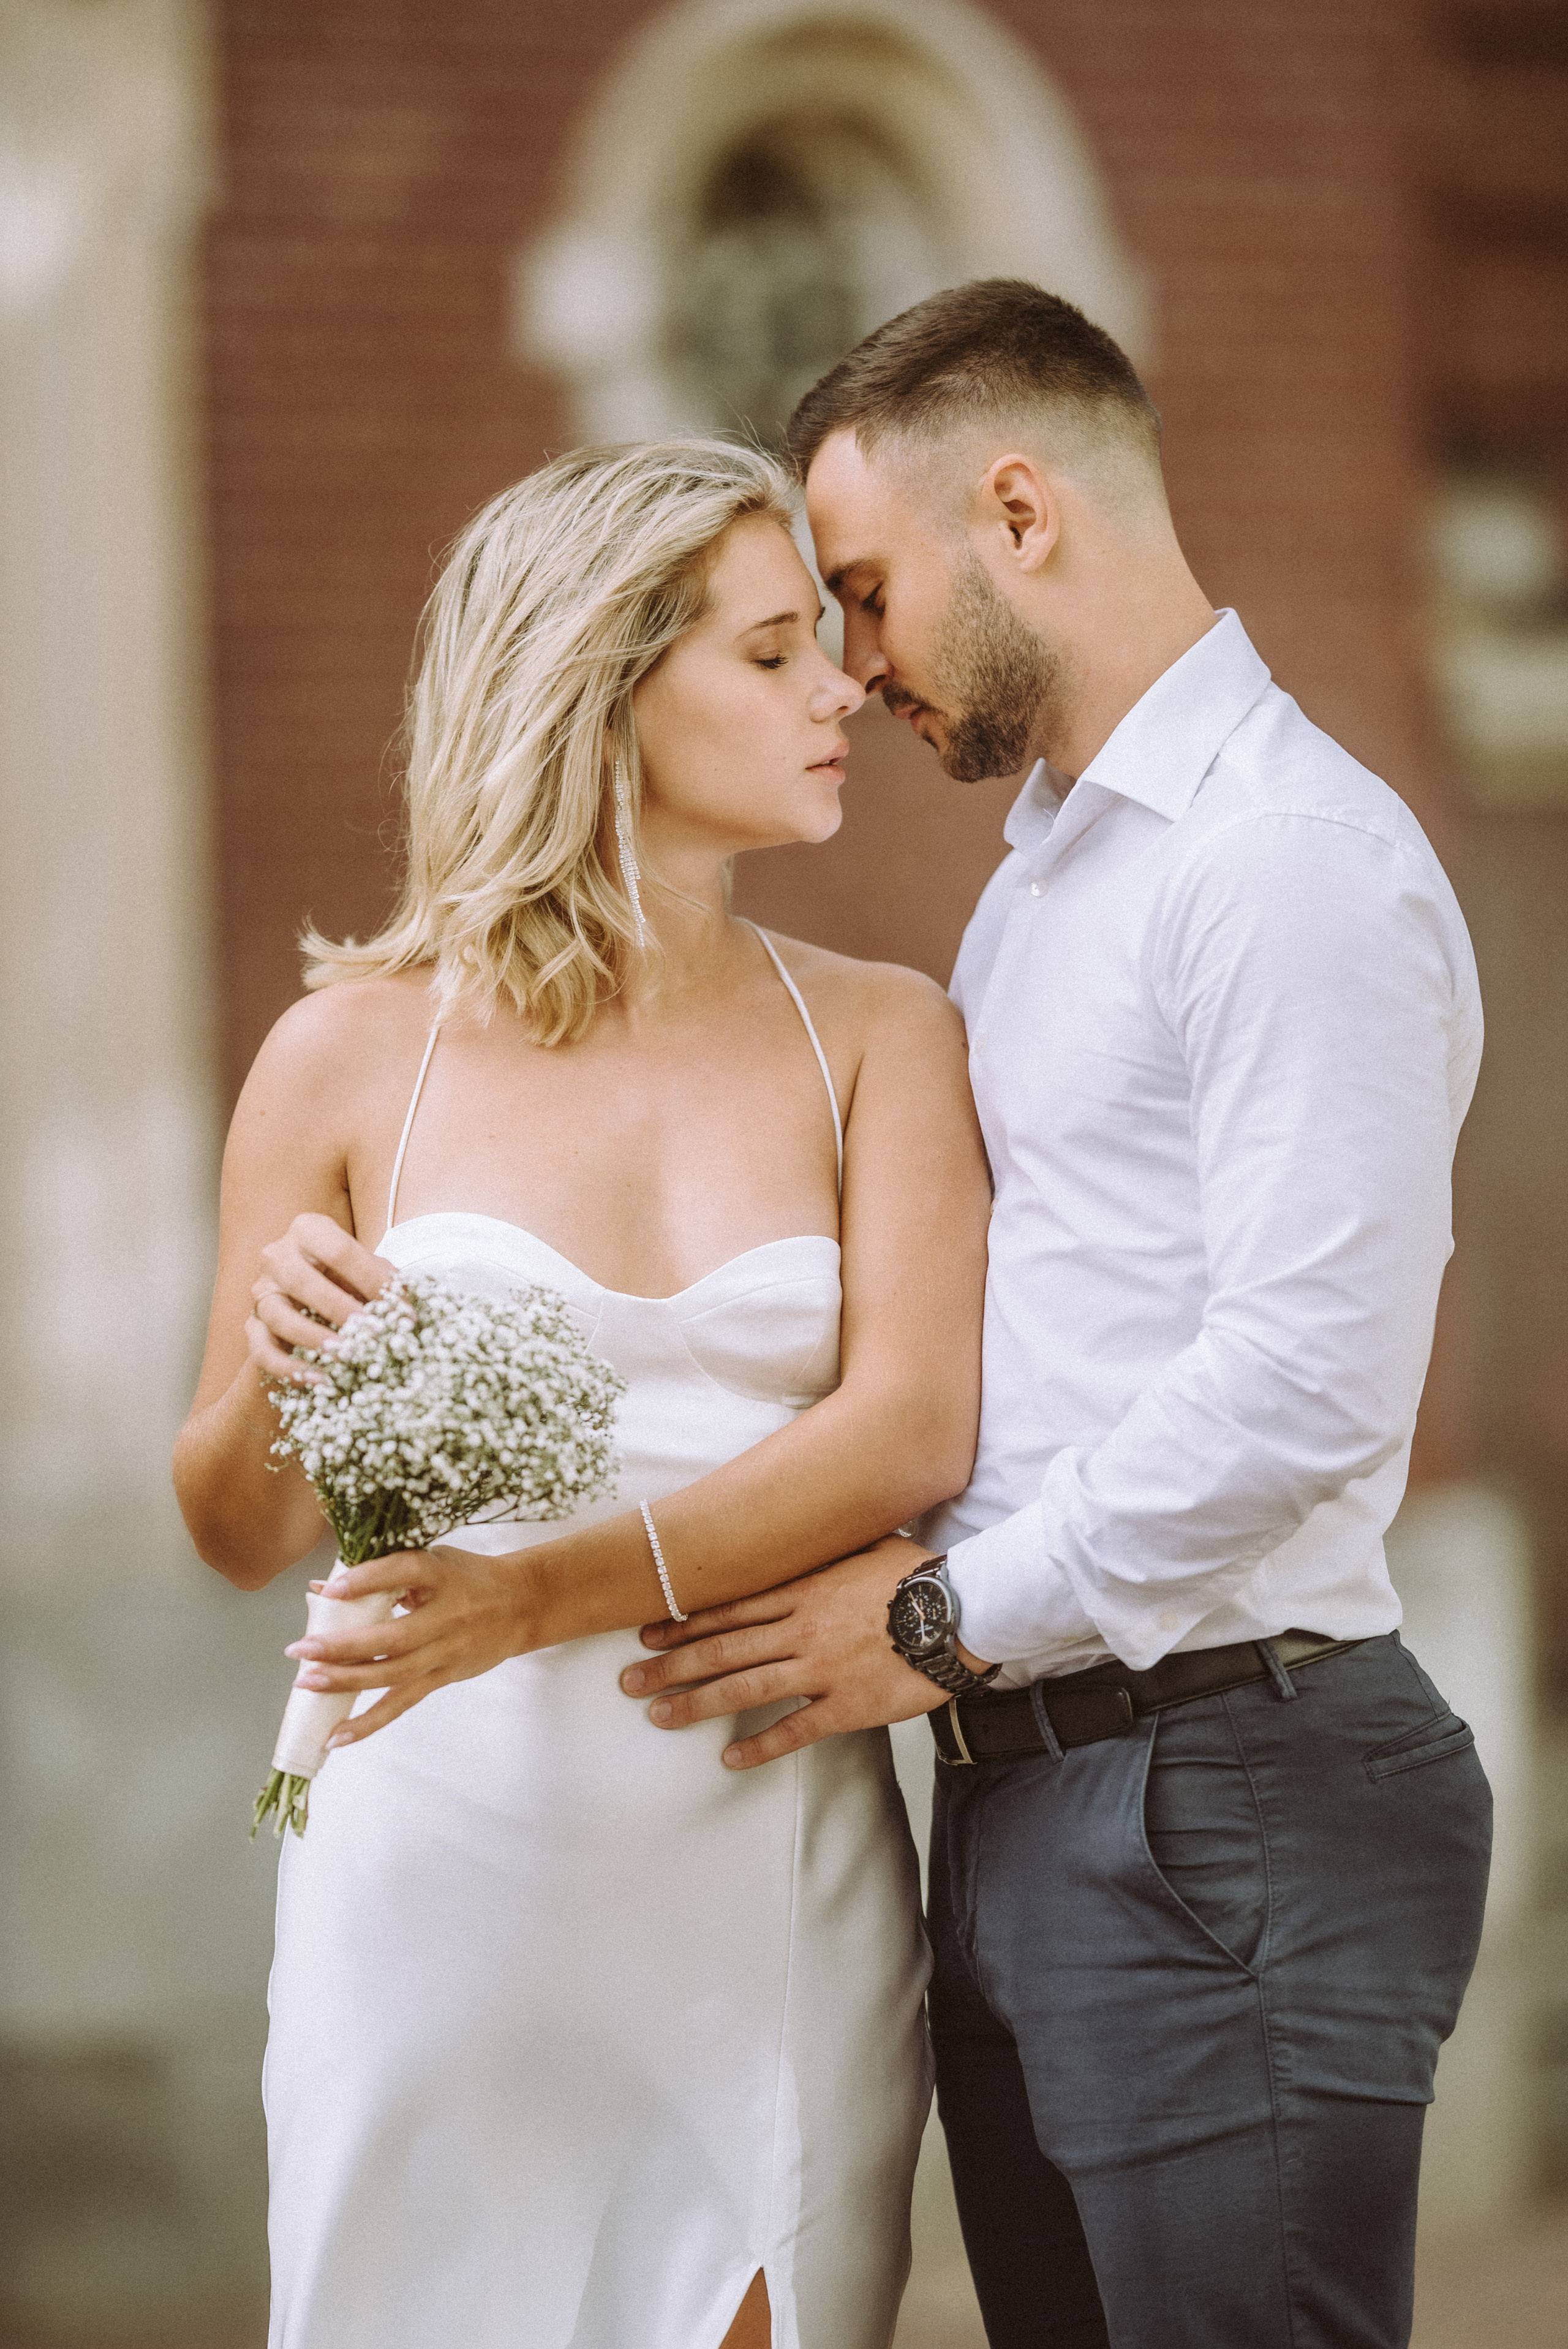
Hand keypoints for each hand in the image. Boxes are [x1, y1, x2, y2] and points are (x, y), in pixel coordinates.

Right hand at [247, 1212, 395, 1383]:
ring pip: (277, 1315)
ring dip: (312, 1338)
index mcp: (309, 1231)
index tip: (404, 1311)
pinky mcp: (251, 1327)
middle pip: (299, 1278)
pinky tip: (319, 1381)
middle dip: (338, 1307)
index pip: (339, 1250)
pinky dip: (290, 1368)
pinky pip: (261, 1350)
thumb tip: (407, 1312)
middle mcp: (278, 1256)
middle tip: (371, 1332)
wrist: (313, 1301)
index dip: (373, 1280)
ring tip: (345, 1356)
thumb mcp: (367, 1273)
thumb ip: (385, 1283)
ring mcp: (261, 1292)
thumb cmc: (348, 1279)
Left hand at [283, 1543, 542, 1744]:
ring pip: (393, 1674)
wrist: (523, 1604)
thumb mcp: (432, 1561)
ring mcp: (446, 1651)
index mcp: (441, 1574)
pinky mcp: (444, 1677)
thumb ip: (381, 1573)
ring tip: (307, 1683)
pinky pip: (403, 1703)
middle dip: (343, 1646)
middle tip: (301, 1649)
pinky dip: (369, 1722)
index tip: (330, 1591)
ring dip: (347, 1681)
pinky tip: (338, 1736)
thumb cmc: (468, 1576)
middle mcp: (446, 1615)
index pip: (403, 1572)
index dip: (367, 1581)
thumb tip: (320, 1590)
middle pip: (392, 1637)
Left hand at [619, 1535, 960, 1768]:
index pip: (729, 1608)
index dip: (683, 1622)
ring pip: (745, 1687)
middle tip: (629, 1681)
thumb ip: (824, 1548)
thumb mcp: (864, 1543)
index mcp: (803, 1589)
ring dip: (696, 1703)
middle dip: (670, 1666)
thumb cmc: (916, 1573)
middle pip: (722, 1648)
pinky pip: (795, 1729)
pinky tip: (728, 1758)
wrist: (961, 1609)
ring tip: (658, 1716)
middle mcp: (801, 1629)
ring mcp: (822, 1669)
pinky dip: (760, 1745)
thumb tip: (799, 1531)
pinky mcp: (848, 1705)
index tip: (647, 1632)